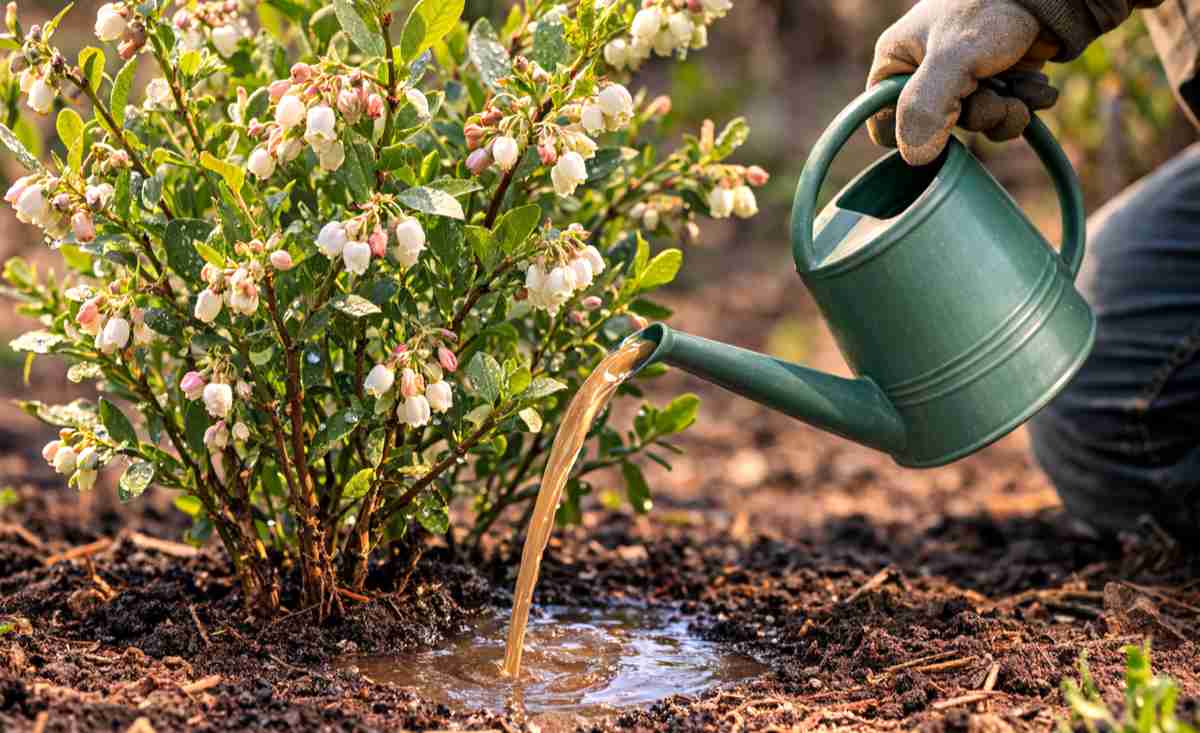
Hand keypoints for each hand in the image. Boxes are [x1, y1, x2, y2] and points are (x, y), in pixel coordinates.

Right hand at [867, 0, 1061, 165]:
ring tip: (1022, 92)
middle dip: (975, 117)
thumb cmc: (990, 10)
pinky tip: (1035, 86)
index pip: (886, 123)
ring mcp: (961, 77)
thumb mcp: (952, 58)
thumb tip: (914, 158)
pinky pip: (1002, 114)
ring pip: (975, 123)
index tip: (947, 118)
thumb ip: (925, 107)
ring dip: (1003, 115)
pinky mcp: (996, 78)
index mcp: (898, 62)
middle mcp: (924, 73)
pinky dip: (1022, 106)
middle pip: (939, 128)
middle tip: (995, 99)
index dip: (914, 132)